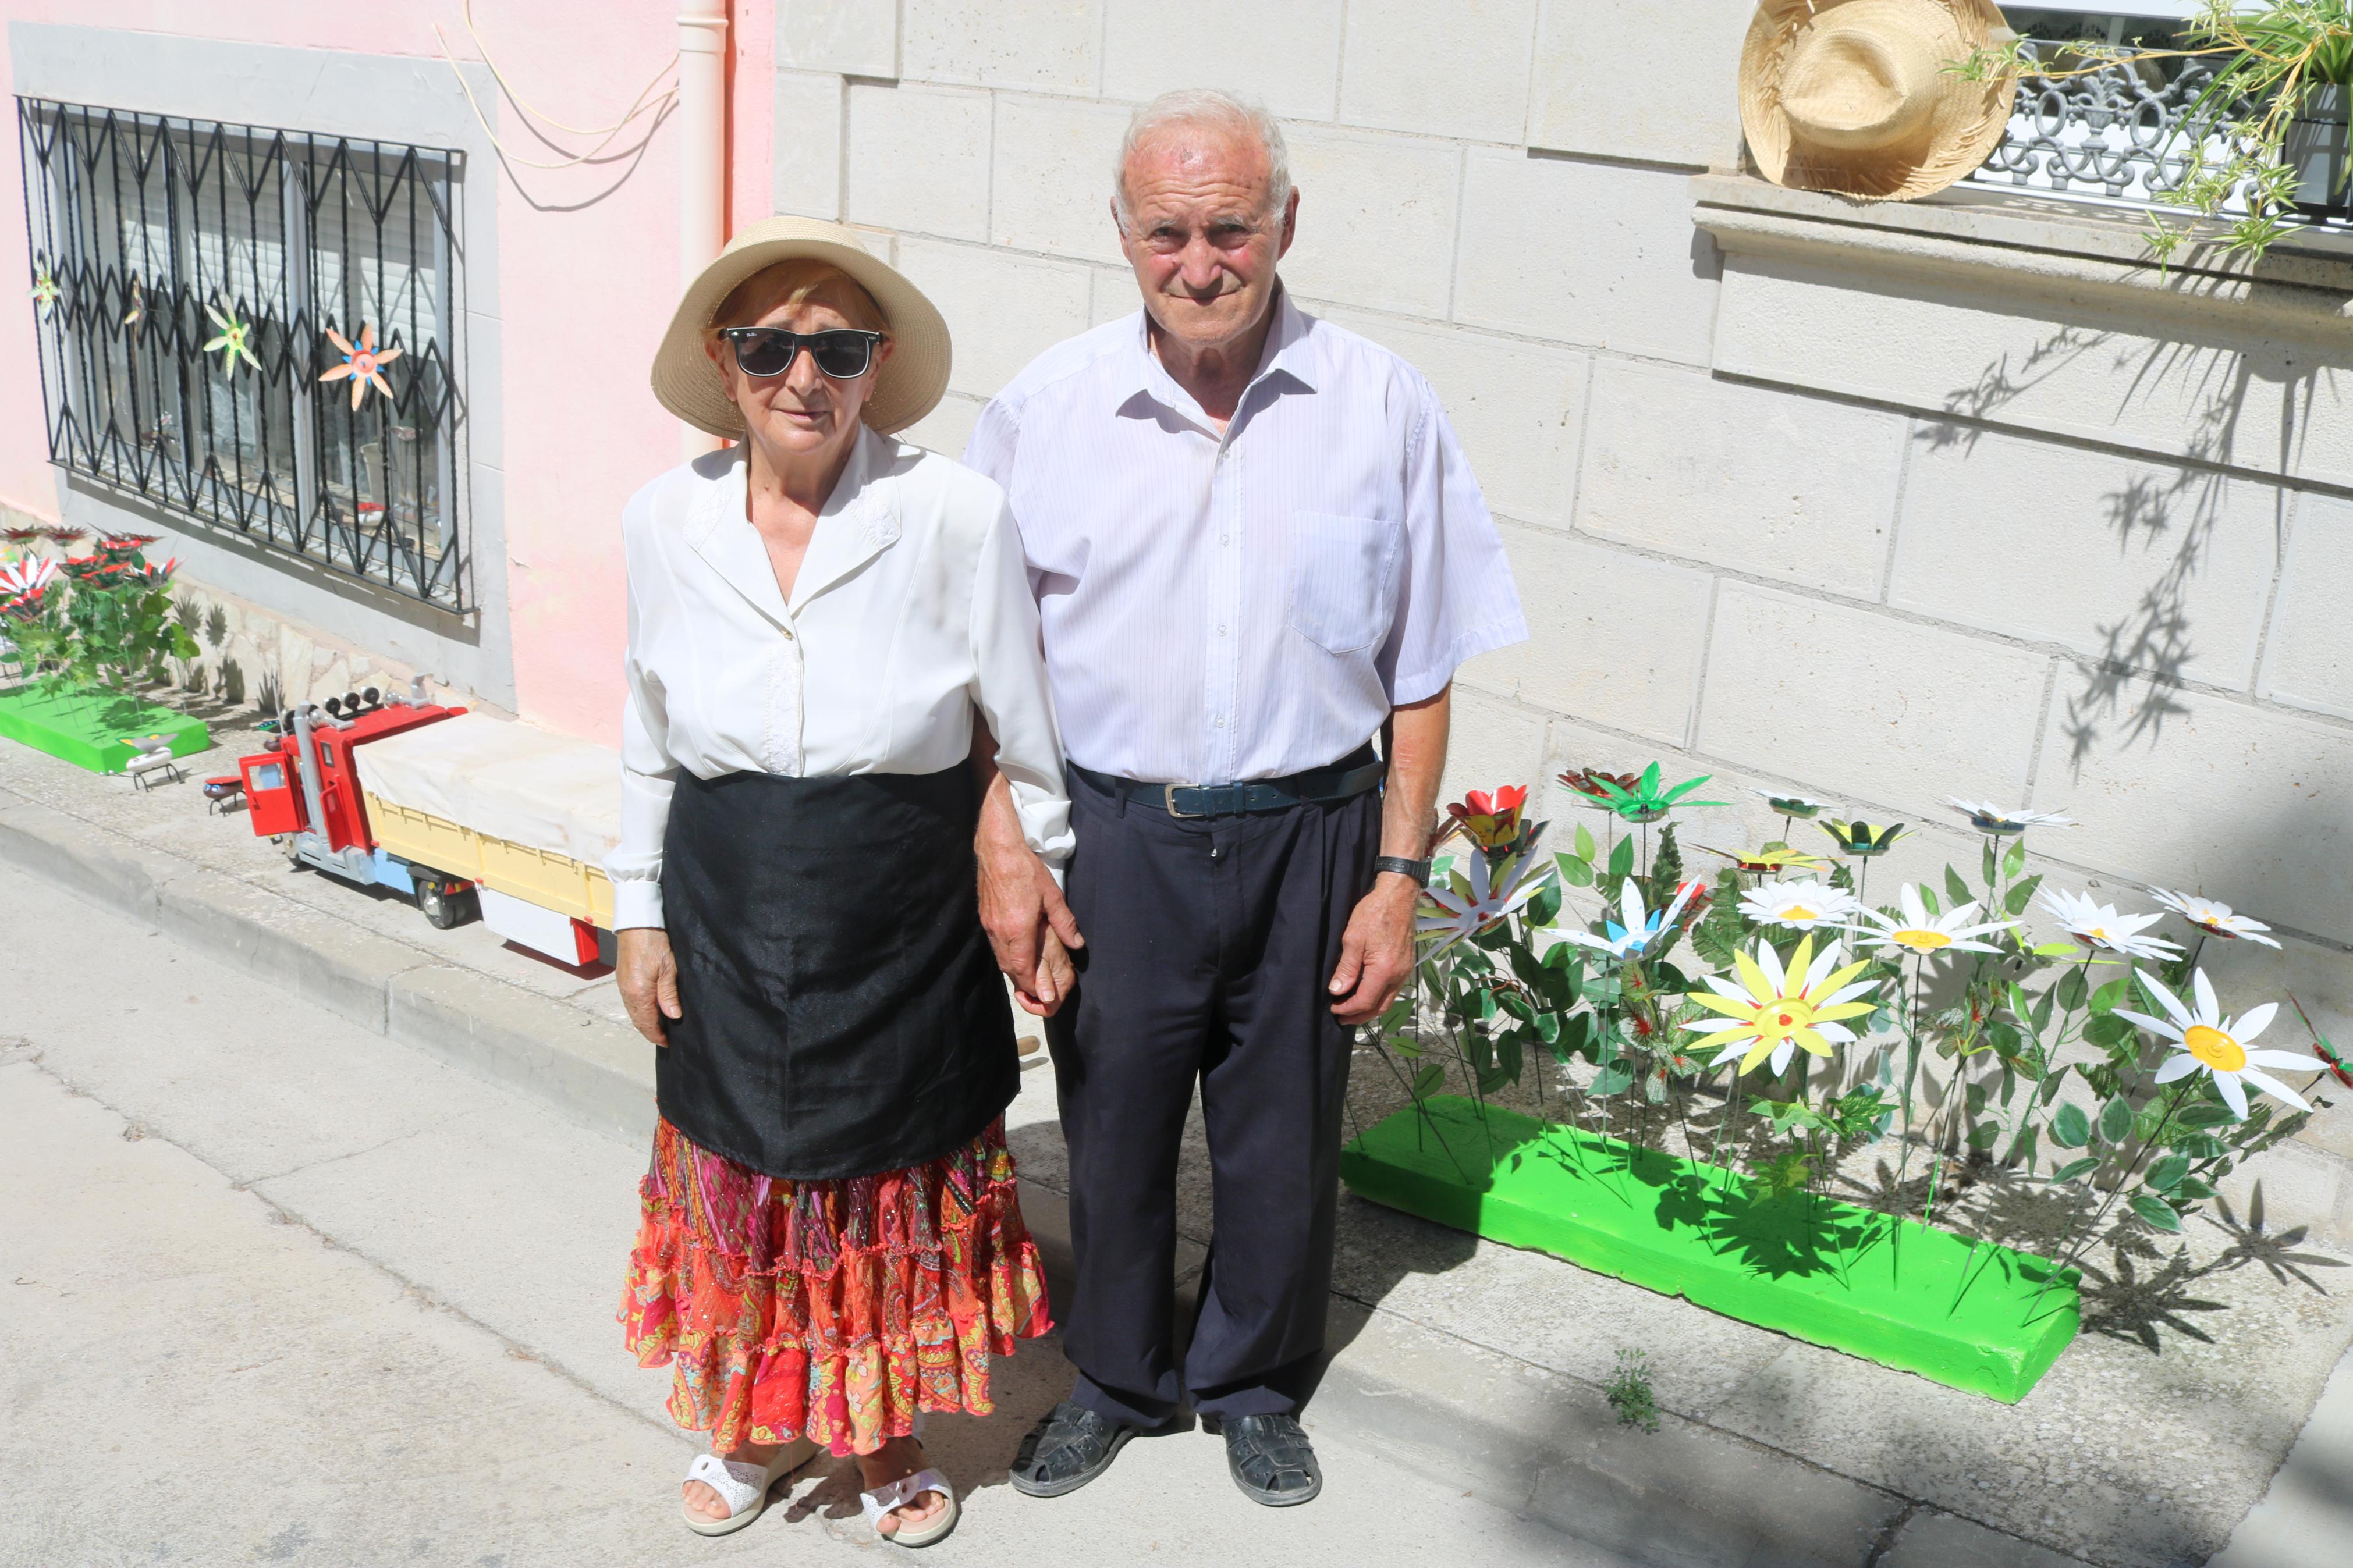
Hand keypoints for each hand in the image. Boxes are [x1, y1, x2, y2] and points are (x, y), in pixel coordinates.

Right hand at [617, 927, 681, 1046]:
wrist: (637, 923)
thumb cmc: (654, 942)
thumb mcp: (669, 969)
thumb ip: (669, 995)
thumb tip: (673, 1017)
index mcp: (639, 993)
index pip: (647, 1023)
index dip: (657, 1035)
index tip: (667, 1042)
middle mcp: (627, 992)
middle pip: (637, 1020)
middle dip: (650, 1031)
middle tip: (664, 1037)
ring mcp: (622, 986)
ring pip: (633, 1012)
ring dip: (644, 1021)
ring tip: (659, 1026)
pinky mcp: (622, 978)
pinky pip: (630, 1002)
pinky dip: (639, 1010)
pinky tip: (649, 1009)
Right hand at [976, 825, 1082, 1014]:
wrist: (997, 850)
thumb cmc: (1025, 870)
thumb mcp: (1052, 895)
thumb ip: (1064, 923)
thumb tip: (1077, 944)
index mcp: (1018, 928)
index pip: (1023, 967)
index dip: (1032, 986)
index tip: (1043, 997)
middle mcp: (1000, 932)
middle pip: (1009, 968)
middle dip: (1023, 983)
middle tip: (1037, 992)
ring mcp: (990, 926)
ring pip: (1000, 959)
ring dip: (1014, 971)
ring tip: (1028, 977)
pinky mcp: (985, 919)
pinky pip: (995, 947)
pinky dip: (1006, 957)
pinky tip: (1016, 955)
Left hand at [1015, 928, 1075, 1017]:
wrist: (1044, 914)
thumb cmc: (1042, 933)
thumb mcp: (1040, 958)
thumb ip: (1042, 979)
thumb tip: (1047, 999)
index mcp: (1064, 979)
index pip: (1049, 1008)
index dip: (1032, 1004)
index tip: (1019, 992)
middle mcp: (1064, 978)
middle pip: (1043, 1000)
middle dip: (1027, 994)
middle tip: (1016, 979)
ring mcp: (1058, 971)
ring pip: (1038, 989)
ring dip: (1025, 984)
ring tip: (1017, 969)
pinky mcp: (1051, 965)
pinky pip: (1036, 978)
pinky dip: (1026, 976)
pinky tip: (1021, 964)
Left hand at [1327, 873, 1419, 1026]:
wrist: (1399, 896)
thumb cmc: (1374, 913)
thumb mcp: (1353, 939)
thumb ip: (1346, 968)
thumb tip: (1337, 991)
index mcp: (1384, 970)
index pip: (1365, 1001)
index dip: (1348, 1009)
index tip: (1333, 1009)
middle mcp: (1398, 975)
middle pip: (1380, 1007)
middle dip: (1360, 1016)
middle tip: (1341, 1018)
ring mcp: (1405, 971)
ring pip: (1388, 1000)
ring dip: (1370, 1008)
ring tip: (1352, 1009)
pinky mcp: (1407, 965)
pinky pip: (1393, 990)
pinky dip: (1379, 997)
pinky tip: (1367, 993)